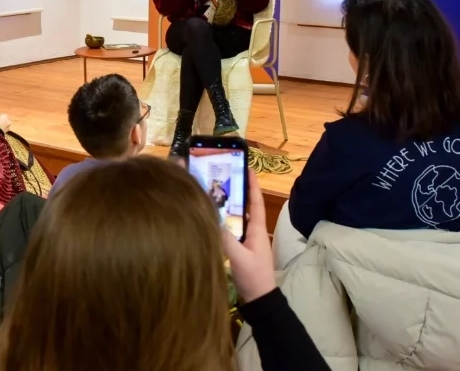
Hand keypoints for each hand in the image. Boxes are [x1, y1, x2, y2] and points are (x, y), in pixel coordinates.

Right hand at [221, 170, 275, 303]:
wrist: (259, 300)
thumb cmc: (253, 277)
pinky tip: (210, 216)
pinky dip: (222, 219)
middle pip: (245, 206)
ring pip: (236, 216)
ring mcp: (246, 240)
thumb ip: (225, 238)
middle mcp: (253, 231)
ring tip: (213, 190)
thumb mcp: (239, 257)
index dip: (252, 185)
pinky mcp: (238, 248)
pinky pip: (230, 228)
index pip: (255, 202)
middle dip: (237, 190)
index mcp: (257, 229)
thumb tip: (209, 216)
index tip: (247, 167)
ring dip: (227, 204)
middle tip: (222, 175)